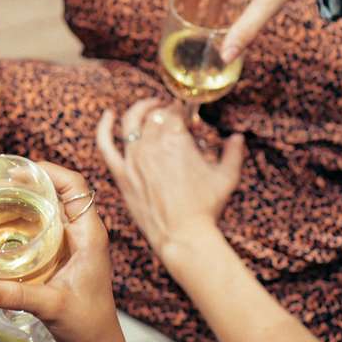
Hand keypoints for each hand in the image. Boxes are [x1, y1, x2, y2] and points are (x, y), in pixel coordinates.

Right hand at [0, 162, 138, 341]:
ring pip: (46, 210)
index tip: (16, 172)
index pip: (75, 186)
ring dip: (19, 202)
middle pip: (55, 193)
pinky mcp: (61, 257)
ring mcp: (72, 244)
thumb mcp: (50, 306)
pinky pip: (40, 228)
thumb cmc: (86, 324)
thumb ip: (15, 295)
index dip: (48, 172)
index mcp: (90, 235)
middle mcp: (82, 234)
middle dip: (23, 184)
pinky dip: (19, 222)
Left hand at [96, 99, 244, 265]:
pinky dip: (104, 127)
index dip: (183, 111)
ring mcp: (134, 158)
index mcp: (178, 139)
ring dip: (142, 110)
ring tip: (150, 107)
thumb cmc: (206, 208)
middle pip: (156, 115)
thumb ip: (233, 153)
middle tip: (174, 116)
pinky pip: (106, 145)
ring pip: (132, 122)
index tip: (188, 117)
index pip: (176, 111)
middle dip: (166, 111)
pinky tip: (107, 116)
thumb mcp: (227, 177)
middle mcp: (153, 144)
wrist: (183, 235)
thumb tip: (238, 137)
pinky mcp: (122, 174)